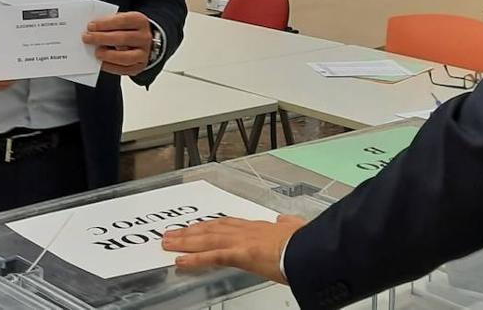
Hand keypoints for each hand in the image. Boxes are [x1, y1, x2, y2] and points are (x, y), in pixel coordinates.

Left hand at [83, 11, 153, 76]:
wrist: (141, 42)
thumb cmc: (127, 29)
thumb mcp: (121, 20)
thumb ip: (108, 22)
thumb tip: (92, 29)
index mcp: (140, 21)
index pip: (123, 21)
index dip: (105, 24)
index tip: (91, 26)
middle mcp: (144, 37)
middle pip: (123, 38)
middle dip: (102, 38)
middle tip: (87, 38)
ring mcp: (143, 54)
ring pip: (125, 57)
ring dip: (108, 55)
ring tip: (96, 52)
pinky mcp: (138, 67)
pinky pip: (124, 70)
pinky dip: (110, 67)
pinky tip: (101, 63)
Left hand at [162, 215, 305, 283]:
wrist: (315, 248)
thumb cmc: (309, 243)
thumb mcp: (298, 230)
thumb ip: (288, 226)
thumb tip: (285, 221)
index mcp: (259, 227)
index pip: (228, 225)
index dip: (209, 226)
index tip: (196, 226)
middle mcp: (247, 231)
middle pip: (211, 229)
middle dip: (189, 232)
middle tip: (171, 235)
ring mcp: (242, 241)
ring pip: (207, 240)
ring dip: (185, 242)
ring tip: (167, 244)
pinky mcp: (242, 254)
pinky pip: (213, 257)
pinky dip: (195, 259)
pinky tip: (180, 262)